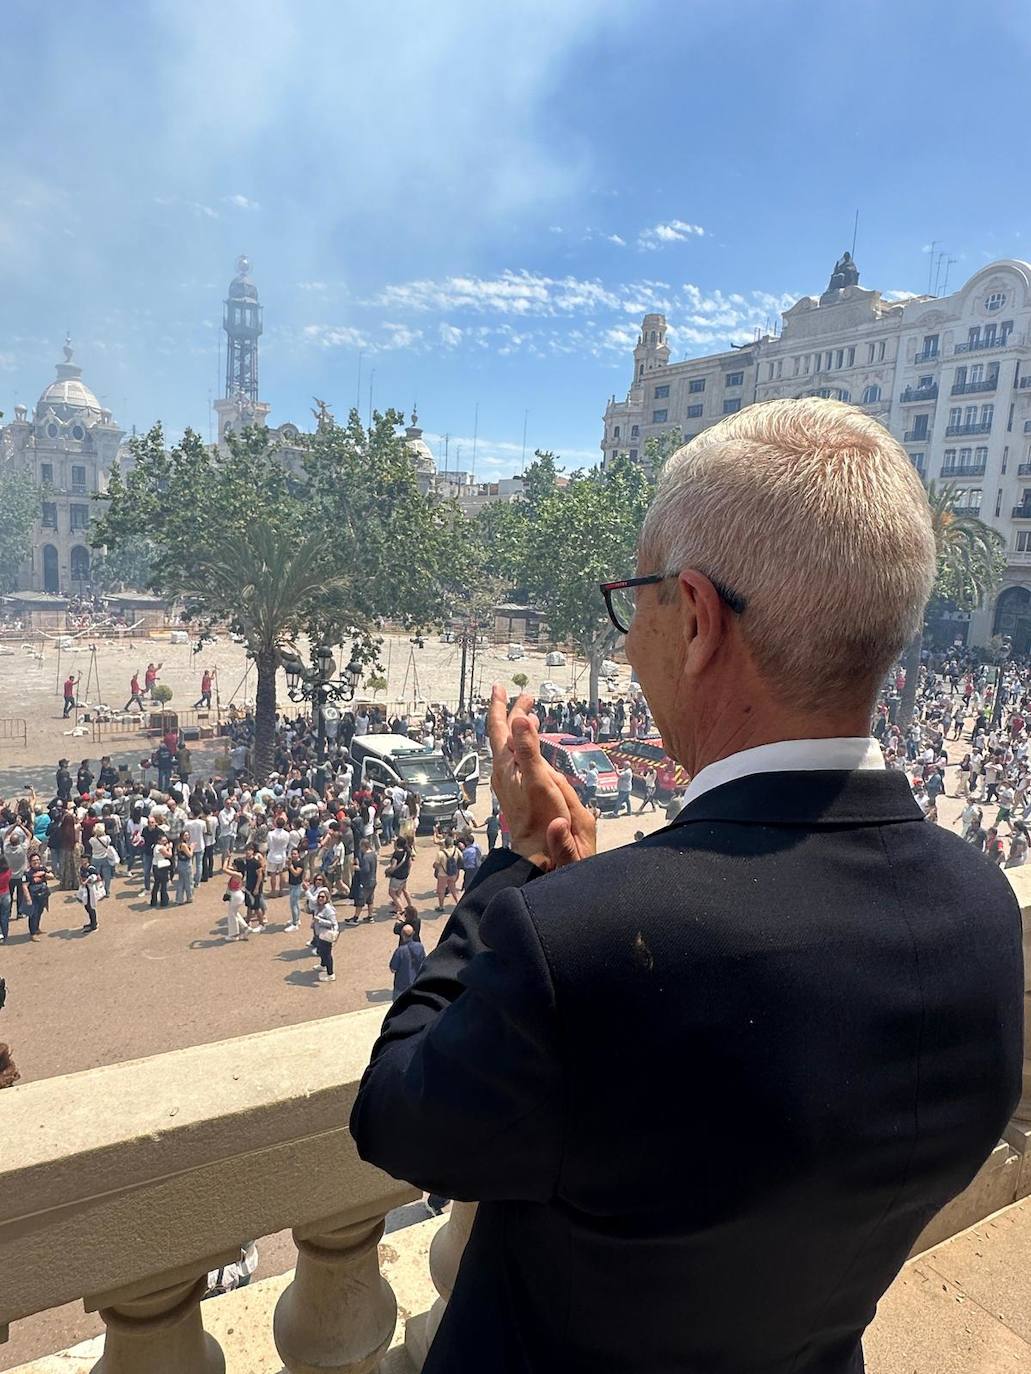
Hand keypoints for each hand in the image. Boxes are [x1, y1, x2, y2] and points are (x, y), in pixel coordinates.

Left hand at [487, 684, 595, 869]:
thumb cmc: (542, 819)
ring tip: (529, 717)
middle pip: (503, 736)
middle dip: (512, 715)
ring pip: (509, 748)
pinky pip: (516, 759)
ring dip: (518, 730)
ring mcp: (509, 782)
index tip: (502, 688)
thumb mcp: (539, 780)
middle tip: (523, 697)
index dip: (500, 707)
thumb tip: (520, 718)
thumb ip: (529, 749)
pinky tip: (532, 748)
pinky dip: (523, 745)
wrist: (539, 852)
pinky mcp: (516, 791)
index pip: (499, 729)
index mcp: (507, 765)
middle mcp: (503, 772)